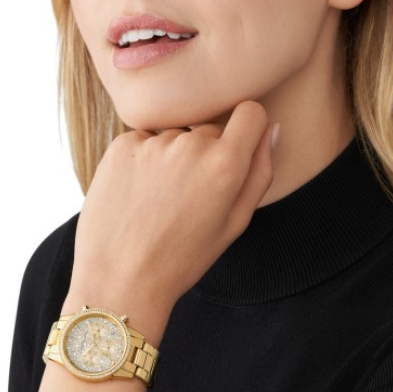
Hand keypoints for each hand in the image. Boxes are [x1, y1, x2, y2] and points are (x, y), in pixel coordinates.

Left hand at [67, 100, 277, 317]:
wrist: (120, 278)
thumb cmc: (182, 259)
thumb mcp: (234, 224)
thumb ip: (259, 173)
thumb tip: (271, 129)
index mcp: (225, 165)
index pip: (250, 112)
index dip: (247, 130)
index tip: (237, 151)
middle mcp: (190, 144)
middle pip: (210, 129)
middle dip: (207, 155)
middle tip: (190, 199)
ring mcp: (152, 143)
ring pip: (176, 137)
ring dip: (174, 159)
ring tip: (160, 202)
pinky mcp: (122, 147)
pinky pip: (144, 142)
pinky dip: (145, 161)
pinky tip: (139, 196)